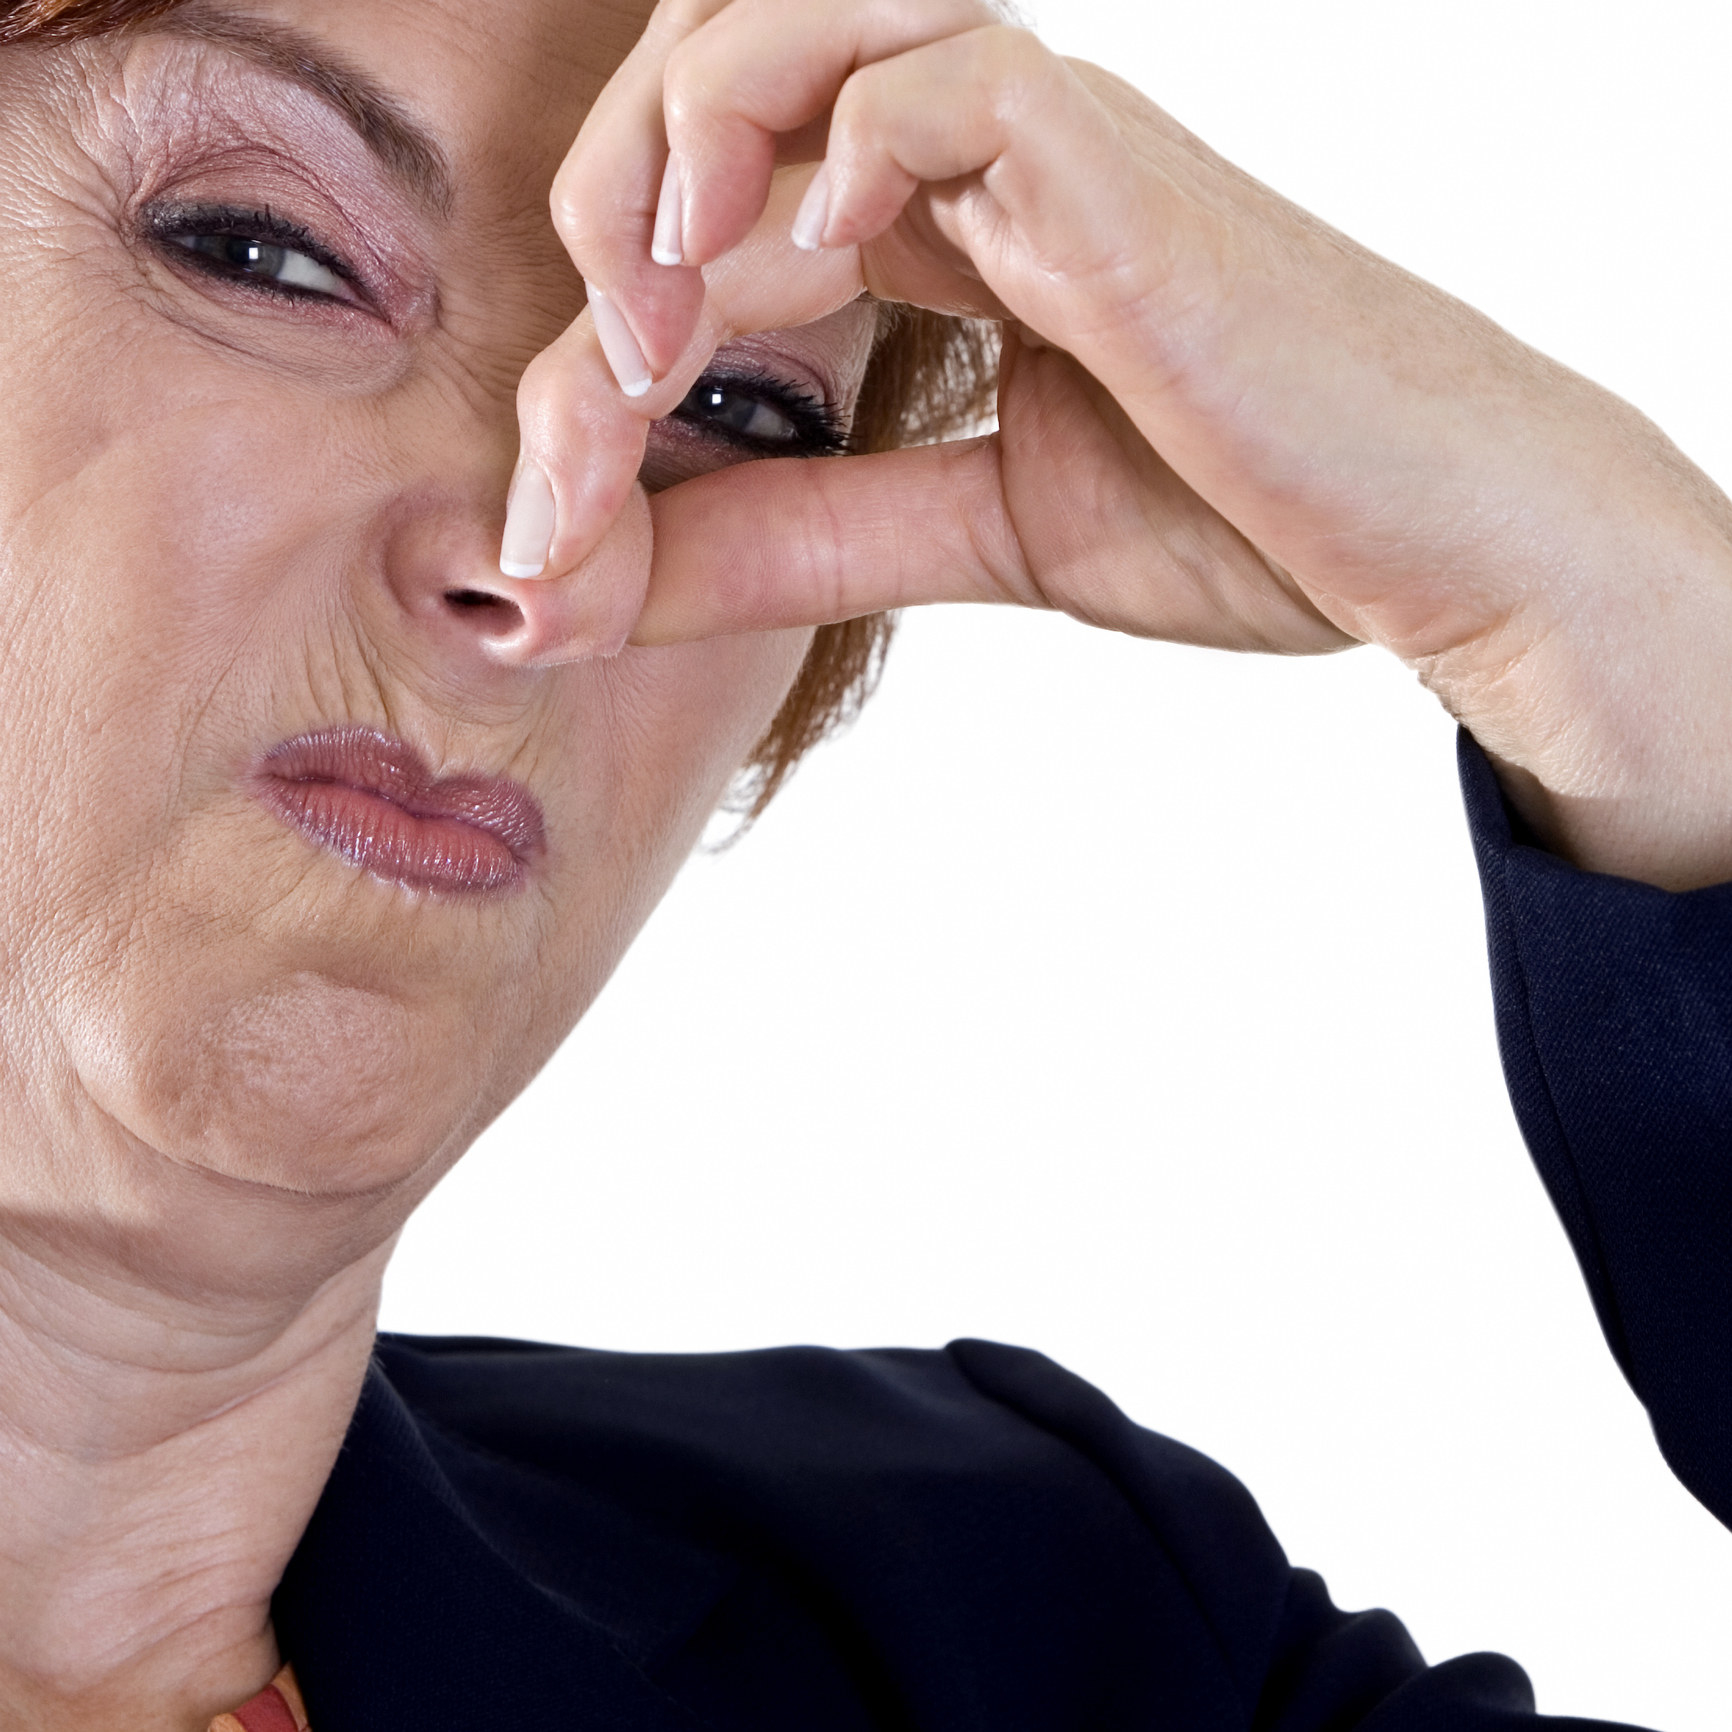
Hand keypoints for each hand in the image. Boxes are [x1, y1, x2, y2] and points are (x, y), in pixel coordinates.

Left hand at [517, 0, 1731, 889]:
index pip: (698, 248)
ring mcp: (1028, 142)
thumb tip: (588, 583)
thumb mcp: (957, 538)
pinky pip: (934, 73)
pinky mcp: (1103, 156)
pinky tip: (803, 252)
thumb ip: (787, 541)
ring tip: (642, 331)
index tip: (545, 550)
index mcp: (925, 240)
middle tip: (568, 432)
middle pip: (693, 107)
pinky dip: (835, 142)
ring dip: (662, 168)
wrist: (1418, 549)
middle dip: (587, 253)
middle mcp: (955, 162)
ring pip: (774, 33)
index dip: (584, 383)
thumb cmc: (1234, 521)